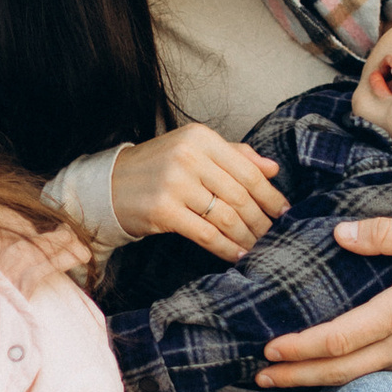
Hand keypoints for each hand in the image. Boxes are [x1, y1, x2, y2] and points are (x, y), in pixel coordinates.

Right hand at [109, 124, 287, 260]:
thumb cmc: (158, 167)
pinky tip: (237, 254)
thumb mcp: (193, 150)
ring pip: (226, 216)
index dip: (269, 194)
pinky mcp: (163, 210)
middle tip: (272, 233)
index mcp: (200, 137)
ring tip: (257, 246)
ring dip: (246, 236)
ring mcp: (174, 183)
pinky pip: (206, 234)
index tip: (283, 210)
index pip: (247, 169)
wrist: (108, 186)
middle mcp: (188, 156)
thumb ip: (234, 155)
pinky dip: (226, 248)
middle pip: (240, 195)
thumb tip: (272, 169)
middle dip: (261, 219)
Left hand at [256, 216, 391, 385]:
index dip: (300, 348)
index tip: (270, 348)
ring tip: (283, 379)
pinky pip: (378, 379)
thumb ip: (387, 233)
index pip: (340, 339)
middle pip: (338, 372)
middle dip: (295, 377)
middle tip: (259, 377)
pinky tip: (329, 375)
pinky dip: (346, 380)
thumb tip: (341, 233)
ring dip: (317, 382)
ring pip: (357, 381)